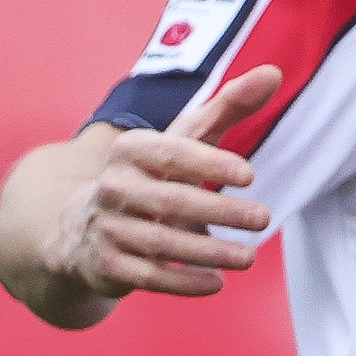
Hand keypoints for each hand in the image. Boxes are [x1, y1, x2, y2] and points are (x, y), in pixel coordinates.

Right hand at [34, 67, 282, 302]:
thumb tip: (273, 73)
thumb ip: (228, 107)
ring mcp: (105, 228)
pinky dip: (181, 283)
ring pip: (159, 243)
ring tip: (249, 257)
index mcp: (131, 150)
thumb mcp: (186, 139)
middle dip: (219, 212)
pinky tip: (216, 282)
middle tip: (263, 219)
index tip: (250, 175)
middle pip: (169, 202)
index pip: (170, 152)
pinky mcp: (104, 265)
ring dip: (208, 252)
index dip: (208, 163)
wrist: (82, 226)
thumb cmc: (154, 174)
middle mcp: (112, 187)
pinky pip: (145, 277)